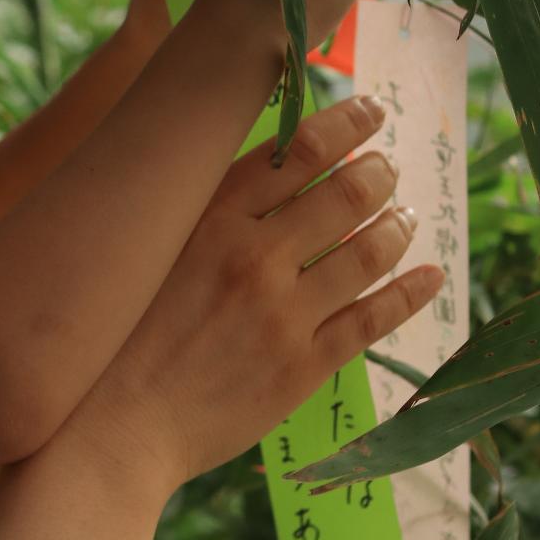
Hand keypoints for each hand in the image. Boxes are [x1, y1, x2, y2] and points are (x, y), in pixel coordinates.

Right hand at [61, 93, 440, 498]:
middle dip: (379, 173)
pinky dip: (410, 293)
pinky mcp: (301, 367)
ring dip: (398, 226)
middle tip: (388, 167)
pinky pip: (373, 320)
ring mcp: (282, 314)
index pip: (297, 152)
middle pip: (344, 195)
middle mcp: (252, 257)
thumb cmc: (112, 340)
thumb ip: (198, 215)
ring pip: (367, 252)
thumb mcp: (145, 255)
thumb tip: (260, 177)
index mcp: (208, 220)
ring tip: (407, 216)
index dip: (345, 124)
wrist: (109, 430)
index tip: (370, 110)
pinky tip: (430, 276)